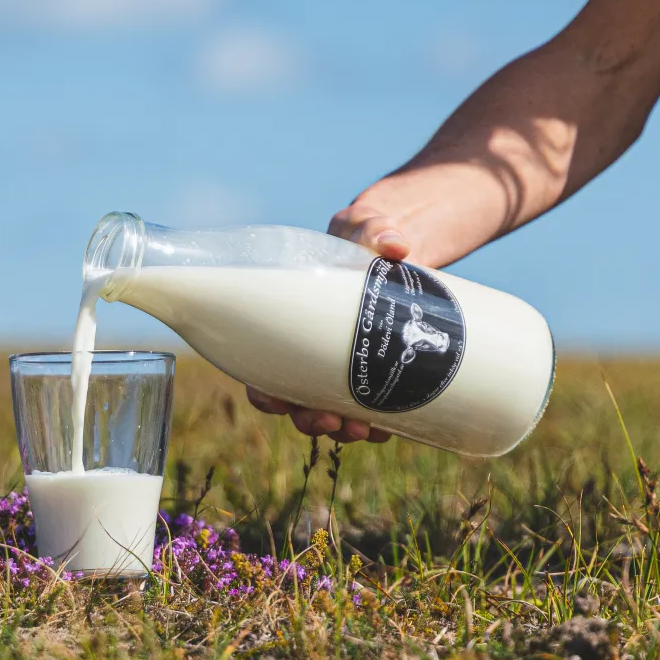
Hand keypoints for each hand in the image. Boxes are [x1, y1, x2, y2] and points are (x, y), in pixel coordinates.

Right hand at [241, 205, 412, 443]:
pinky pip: (369, 410)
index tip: (277, 402)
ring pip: (330, 413)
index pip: (259, 371)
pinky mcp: (376, 373)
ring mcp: (341, 368)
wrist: (400, 250)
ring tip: (364, 430)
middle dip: (309, 420)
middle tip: (332, 419)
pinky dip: (376, 424)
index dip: (263, 394)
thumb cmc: (364, 239)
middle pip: (294, 403)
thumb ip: (375, 230)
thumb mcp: (364, 229)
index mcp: (287, 324)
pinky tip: (390, 427)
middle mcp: (308, 354)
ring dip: (342, 429)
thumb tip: (397, 244)